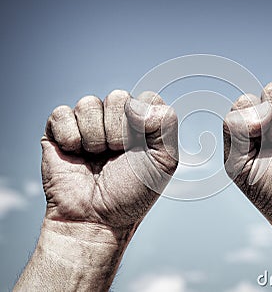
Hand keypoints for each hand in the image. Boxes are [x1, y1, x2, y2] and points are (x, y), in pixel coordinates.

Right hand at [42, 90, 177, 229]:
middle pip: (118, 97)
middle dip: (118, 132)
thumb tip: (138, 104)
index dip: (142, 123)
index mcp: (141, 122)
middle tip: (116, 155)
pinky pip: (62, 113)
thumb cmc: (132, 192)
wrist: (97, 219)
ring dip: (94, 137)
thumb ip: (166, 125)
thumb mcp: (164, 161)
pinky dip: (69, 137)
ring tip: (96, 157)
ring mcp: (87, 123)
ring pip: (88, 103)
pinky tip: (75, 154)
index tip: (139, 148)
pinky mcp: (59, 130)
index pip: (146, 98)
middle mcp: (115, 118)